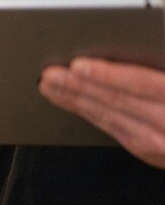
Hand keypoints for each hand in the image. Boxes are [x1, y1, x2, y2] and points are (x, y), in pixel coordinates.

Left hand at [39, 57, 164, 168]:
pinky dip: (88, 114)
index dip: (107, 75)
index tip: (78, 66)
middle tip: (50, 75)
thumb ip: (155, 75)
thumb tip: (130, 55)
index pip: (142, 83)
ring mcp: (156, 140)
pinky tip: (70, 103)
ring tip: (50, 87)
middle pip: (117, 100)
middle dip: (79, 86)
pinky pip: (111, 128)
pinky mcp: (145, 149)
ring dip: (75, 100)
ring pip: (108, 116)